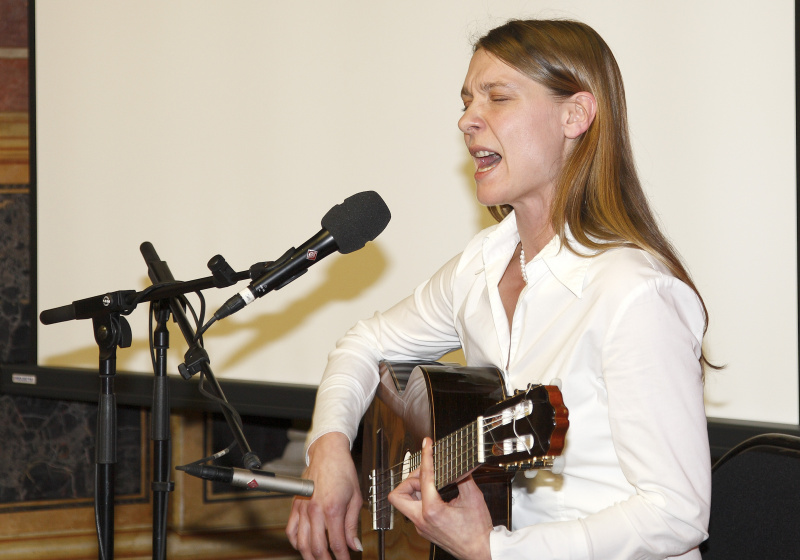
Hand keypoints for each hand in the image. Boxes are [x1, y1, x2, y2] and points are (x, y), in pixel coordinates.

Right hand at [286, 432, 362, 559]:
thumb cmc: (342, 470)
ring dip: (310, 556)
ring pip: (302, 543)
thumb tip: (354, 544)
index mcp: (333, 509)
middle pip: (317, 548)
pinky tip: (303, 546)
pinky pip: (291, 531)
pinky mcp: (295, 506)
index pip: (337, 544)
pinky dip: (296, 543)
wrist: (327, 453)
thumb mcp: (356, 498)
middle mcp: (315, 511)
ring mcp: (302, 509)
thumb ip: (352, 524)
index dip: (342, 558)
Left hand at [388, 437, 492, 559]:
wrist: (481, 551)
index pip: (424, 477)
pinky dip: (421, 498)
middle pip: (397, 495)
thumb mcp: (473, 498)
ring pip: (404, 503)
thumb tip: (460, 463)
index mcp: (432, 511)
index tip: (427, 445)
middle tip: (425, 472)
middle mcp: (422, 520)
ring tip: (431, 482)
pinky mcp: (424, 529)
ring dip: (414, 489)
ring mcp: (421, 526)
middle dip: (408, 480)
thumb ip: (464, 477)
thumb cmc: (478, 531)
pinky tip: (435, 493)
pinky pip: (414, 510)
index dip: (426, 456)